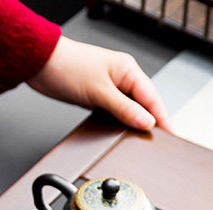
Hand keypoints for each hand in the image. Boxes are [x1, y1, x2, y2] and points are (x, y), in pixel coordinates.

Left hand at [27, 36, 173, 132]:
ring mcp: (109, 88)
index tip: (171, 133)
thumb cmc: (68, 67)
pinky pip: (114, 112)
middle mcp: (121, 78)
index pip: (152, 98)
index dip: (162, 117)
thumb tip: (145, 122)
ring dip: (133, 124)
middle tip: (158, 142)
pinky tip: (119, 132)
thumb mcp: (100, 92)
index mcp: (128, 70)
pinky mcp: (97, 96)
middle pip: (142, 105)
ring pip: (128, 110)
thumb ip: (123, 109)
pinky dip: (118, 122)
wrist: (41, 64)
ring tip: (142, 140)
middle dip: (149, 122)